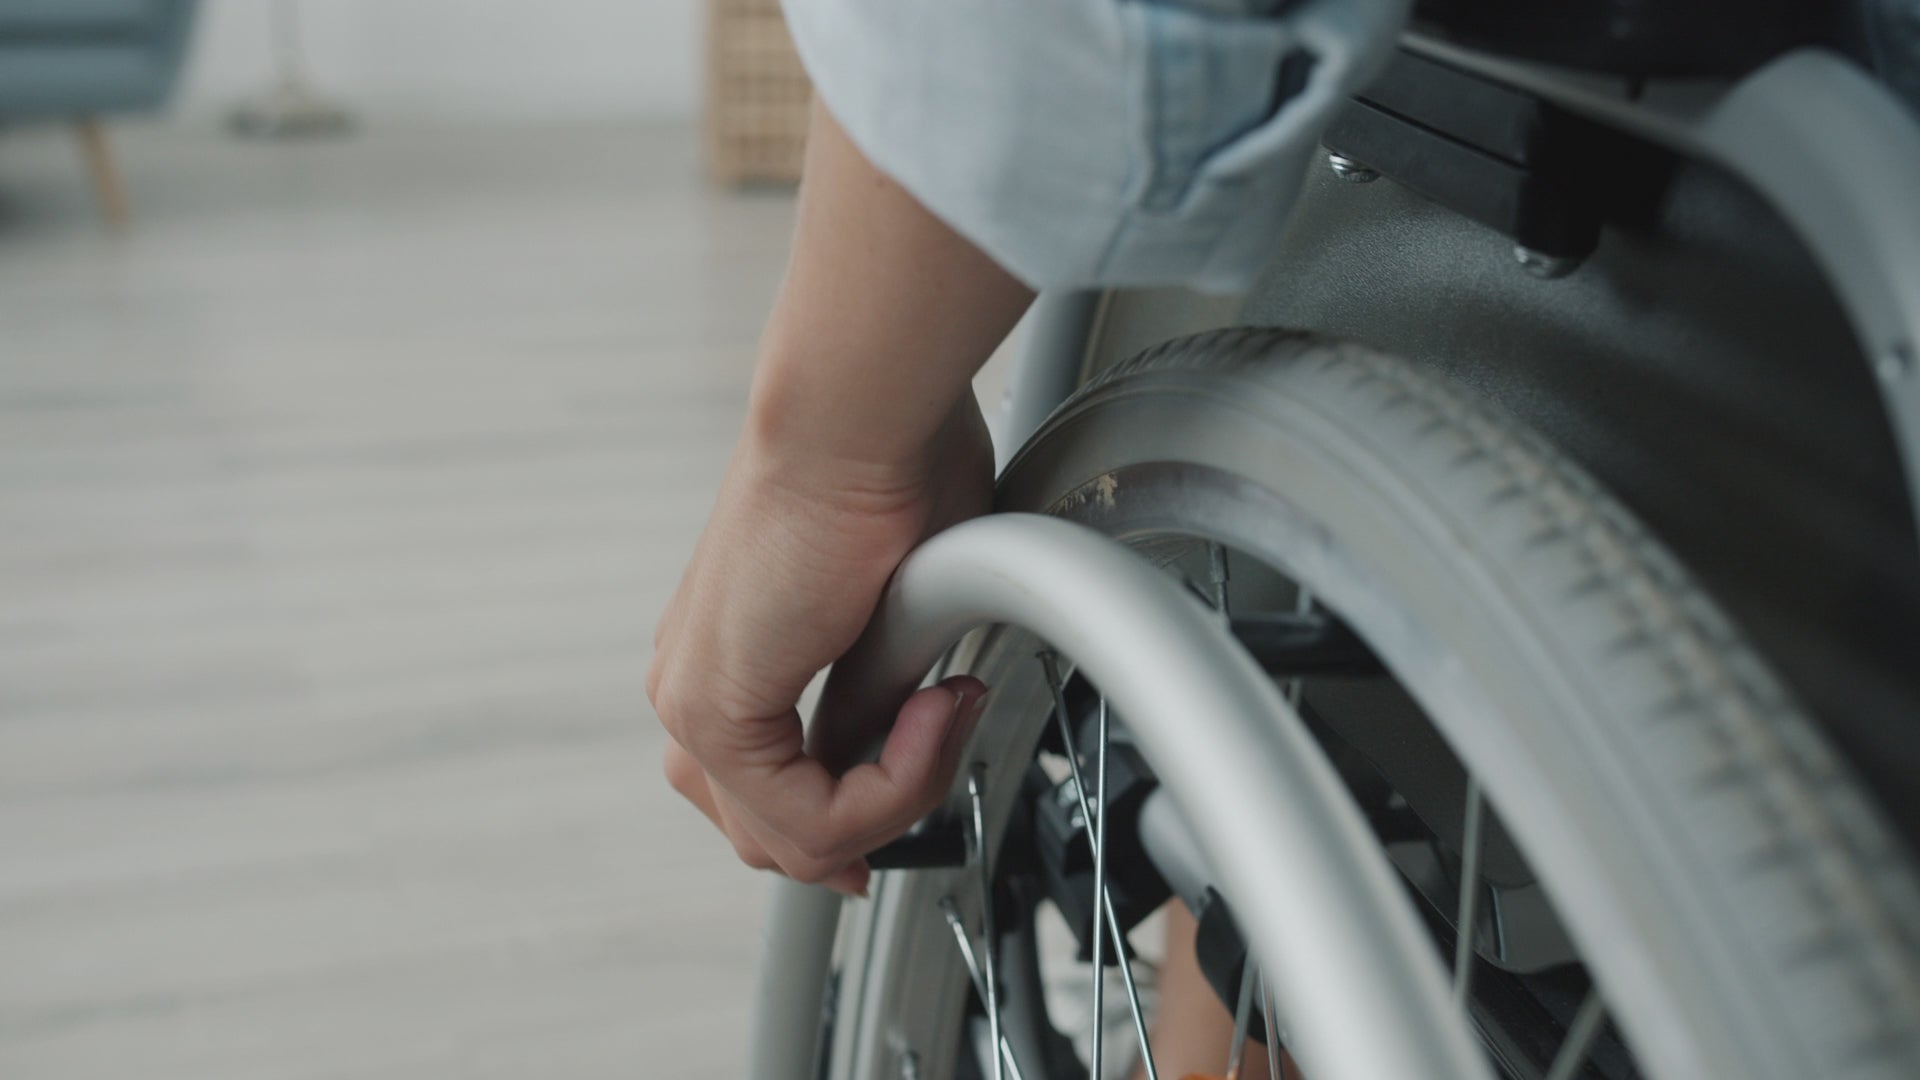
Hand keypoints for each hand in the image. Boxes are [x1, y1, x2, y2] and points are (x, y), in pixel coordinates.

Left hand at [648, 394, 995, 894]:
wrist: (860, 417)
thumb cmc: (889, 469)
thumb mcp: (893, 616)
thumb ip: (878, 696)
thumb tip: (895, 746)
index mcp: (727, 661)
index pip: (770, 801)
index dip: (860, 817)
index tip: (935, 755)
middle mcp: (693, 687)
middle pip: (771, 834)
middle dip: (873, 820)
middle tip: (943, 747)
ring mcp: (693, 702)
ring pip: (793, 838)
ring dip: (893, 799)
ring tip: (945, 713)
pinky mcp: (715, 709)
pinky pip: (810, 820)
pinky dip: (891, 787)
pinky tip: (932, 713)